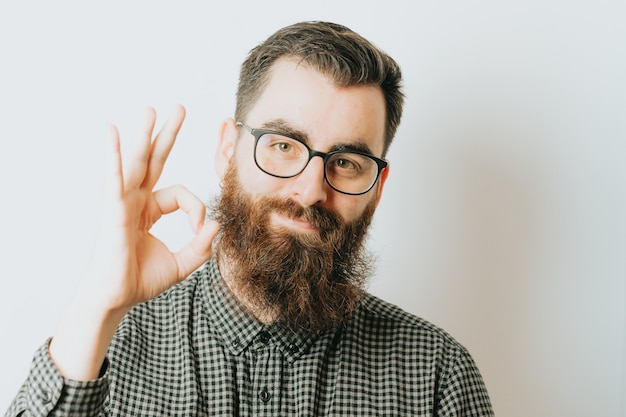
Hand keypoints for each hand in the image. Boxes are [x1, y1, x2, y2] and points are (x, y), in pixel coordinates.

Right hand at [84, 104, 217, 312]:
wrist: (116, 299)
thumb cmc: (140, 280)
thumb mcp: (183, 263)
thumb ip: (202, 245)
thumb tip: (217, 225)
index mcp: (149, 209)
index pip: (181, 194)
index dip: (197, 209)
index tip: (200, 231)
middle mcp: (135, 200)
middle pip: (154, 159)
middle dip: (166, 134)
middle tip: (177, 108)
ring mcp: (122, 202)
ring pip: (136, 161)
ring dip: (143, 134)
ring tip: (151, 109)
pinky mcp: (112, 210)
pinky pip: (114, 177)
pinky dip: (113, 154)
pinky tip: (111, 131)